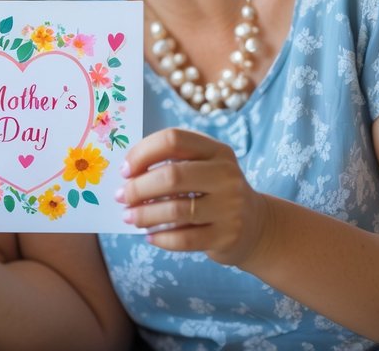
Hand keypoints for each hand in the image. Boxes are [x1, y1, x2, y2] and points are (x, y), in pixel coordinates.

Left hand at [117, 127, 268, 267]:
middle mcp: (226, 175)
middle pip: (172, 175)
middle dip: (138, 188)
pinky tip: (149, 236)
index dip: (142, 152)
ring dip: (144, 215)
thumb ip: (172, 163)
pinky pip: (185, 239)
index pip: (173, 139)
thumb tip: (126, 174)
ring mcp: (230, 207)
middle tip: (121, 197)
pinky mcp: (227, 236)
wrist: (256, 225)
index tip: (125, 170)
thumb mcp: (204, 167)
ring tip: (129, 217)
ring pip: (176, 210)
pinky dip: (161, 238)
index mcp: (217, 150)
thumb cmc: (214, 191)